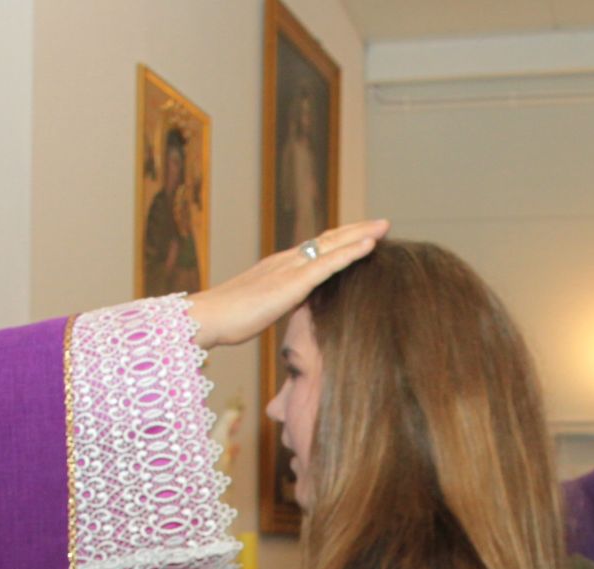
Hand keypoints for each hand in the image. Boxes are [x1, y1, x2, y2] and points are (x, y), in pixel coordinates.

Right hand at [186, 220, 389, 348]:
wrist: (209, 318)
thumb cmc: (227, 320)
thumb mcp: (259, 309)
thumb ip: (277, 303)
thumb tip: (285, 308)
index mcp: (279, 267)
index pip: (315, 247)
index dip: (339, 240)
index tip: (360, 235)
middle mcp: (286, 261)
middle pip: (328, 239)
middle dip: (356, 230)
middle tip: (380, 223)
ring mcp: (290, 269)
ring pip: (333, 245)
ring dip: (361, 234)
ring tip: (384, 226)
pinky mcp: (293, 283)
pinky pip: (329, 264)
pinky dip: (352, 252)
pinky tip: (371, 246)